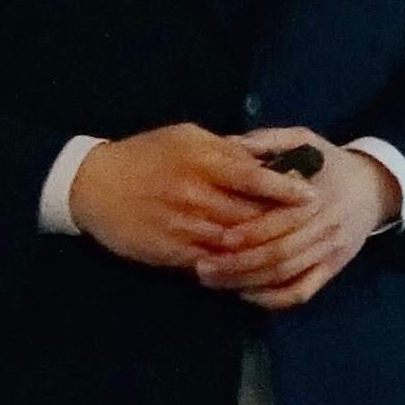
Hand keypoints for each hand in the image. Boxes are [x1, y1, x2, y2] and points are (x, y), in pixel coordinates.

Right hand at [69, 124, 314, 271]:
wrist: (91, 186)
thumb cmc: (146, 155)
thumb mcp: (187, 137)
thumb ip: (228, 148)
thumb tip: (269, 156)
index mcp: (201, 162)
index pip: (253, 176)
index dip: (286, 188)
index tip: (313, 195)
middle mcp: (195, 196)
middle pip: (251, 216)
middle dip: (284, 223)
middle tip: (313, 227)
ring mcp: (183, 227)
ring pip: (237, 245)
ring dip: (266, 249)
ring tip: (293, 250)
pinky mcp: (172, 252)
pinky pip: (215, 264)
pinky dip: (239, 267)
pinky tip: (259, 267)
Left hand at [193, 131, 399, 309]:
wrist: (373, 188)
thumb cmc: (330, 162)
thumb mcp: (305, 139)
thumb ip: (268, 140)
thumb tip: (230, 146)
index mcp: (318, 196)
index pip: (282, 222)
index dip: (249, 234)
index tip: (218, 238)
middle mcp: (326, 228)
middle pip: (280, 255)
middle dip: (238, 265)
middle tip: (202, 268)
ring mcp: (330, 252)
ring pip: (286, 276)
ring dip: (247, 283)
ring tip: (212, 282)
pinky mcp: (332, 269)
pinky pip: (303, 291)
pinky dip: (274, 299)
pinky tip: (246, 295)